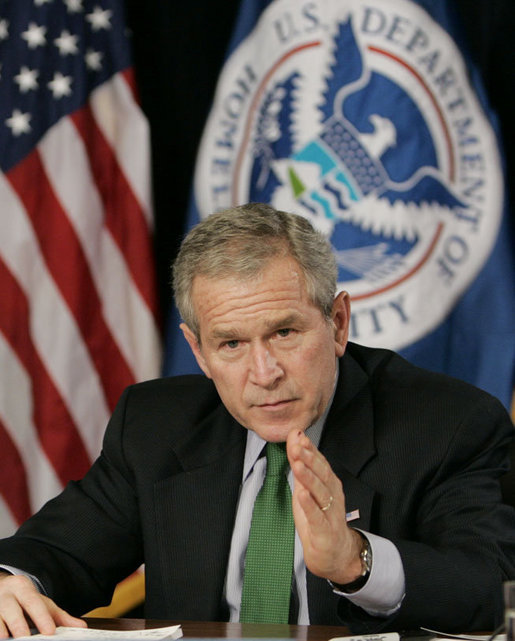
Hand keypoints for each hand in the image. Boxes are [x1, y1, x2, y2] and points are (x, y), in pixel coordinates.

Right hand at [0, 571, 86, 637]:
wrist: (1, 588)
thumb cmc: (24, 599)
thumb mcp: (42, 603)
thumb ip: (60, 616)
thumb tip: (81, 627)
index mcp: (23, 588)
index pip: (33, 602)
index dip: (42, 618)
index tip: (50, 631)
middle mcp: (6, 596)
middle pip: (13, 612)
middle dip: (20, 627)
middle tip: (27, 639)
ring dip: (3, 632)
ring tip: (9, 640)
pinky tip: (3, 638)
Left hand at [286, 429, 362, 584]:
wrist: (335, 554)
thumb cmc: (319, 518)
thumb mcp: (305, 488)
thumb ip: (300, 464)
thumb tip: (294, 438)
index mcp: (329, 483)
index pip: (320, 462)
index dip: (310, 449)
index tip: (298, 435)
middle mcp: (333, 495)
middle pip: (322, 474)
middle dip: (310, 458)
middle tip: (297, 445)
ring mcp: (330, 513)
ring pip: (320, 492)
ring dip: (309, 477)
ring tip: (298, 464)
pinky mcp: (325, 531)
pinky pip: (317, 516)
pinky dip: (309, 505)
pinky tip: (301, 495)